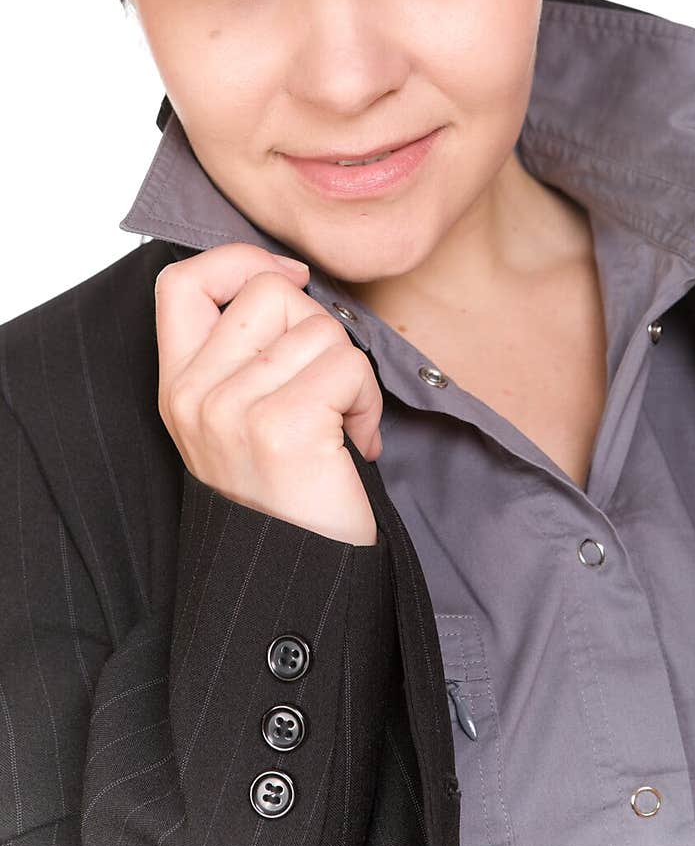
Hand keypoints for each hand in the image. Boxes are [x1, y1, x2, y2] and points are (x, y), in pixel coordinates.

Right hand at [155, 243, 383, 544]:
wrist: (299, 584)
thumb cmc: (289, 496)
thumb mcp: (241, 418)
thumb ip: (246, 352)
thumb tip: (289, 279)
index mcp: (177, 387)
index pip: (182, 280)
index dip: (240, 260)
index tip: (289, 281)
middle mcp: (193, 396)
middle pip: (271, 292)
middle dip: (319, 330)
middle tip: (326, 392)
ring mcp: (231, 411)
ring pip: (319, 327)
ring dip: (350, 374)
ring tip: (340, 427)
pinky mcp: (280, 427)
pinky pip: (347, 365)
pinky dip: (366, 401)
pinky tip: (355, 443)